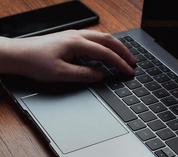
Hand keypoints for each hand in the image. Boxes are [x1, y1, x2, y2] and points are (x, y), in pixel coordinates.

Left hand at [0, 30, 135, 81]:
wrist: (18, 54)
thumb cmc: (35, 62)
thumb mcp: (61, 74)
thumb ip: (84, 74)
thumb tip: (101, 75)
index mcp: (77, 43)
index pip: (105, 53)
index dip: (120, 63)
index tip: (129, 71)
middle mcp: (78, 36)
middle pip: (108, 40)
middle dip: (123, 51)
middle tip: (134, 62)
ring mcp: (75, 35)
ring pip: (102, 37)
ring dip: (116, 46)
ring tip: (125, 56)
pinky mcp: (71, 38)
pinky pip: (95, 38)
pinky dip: (106, 45)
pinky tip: (107, 52)